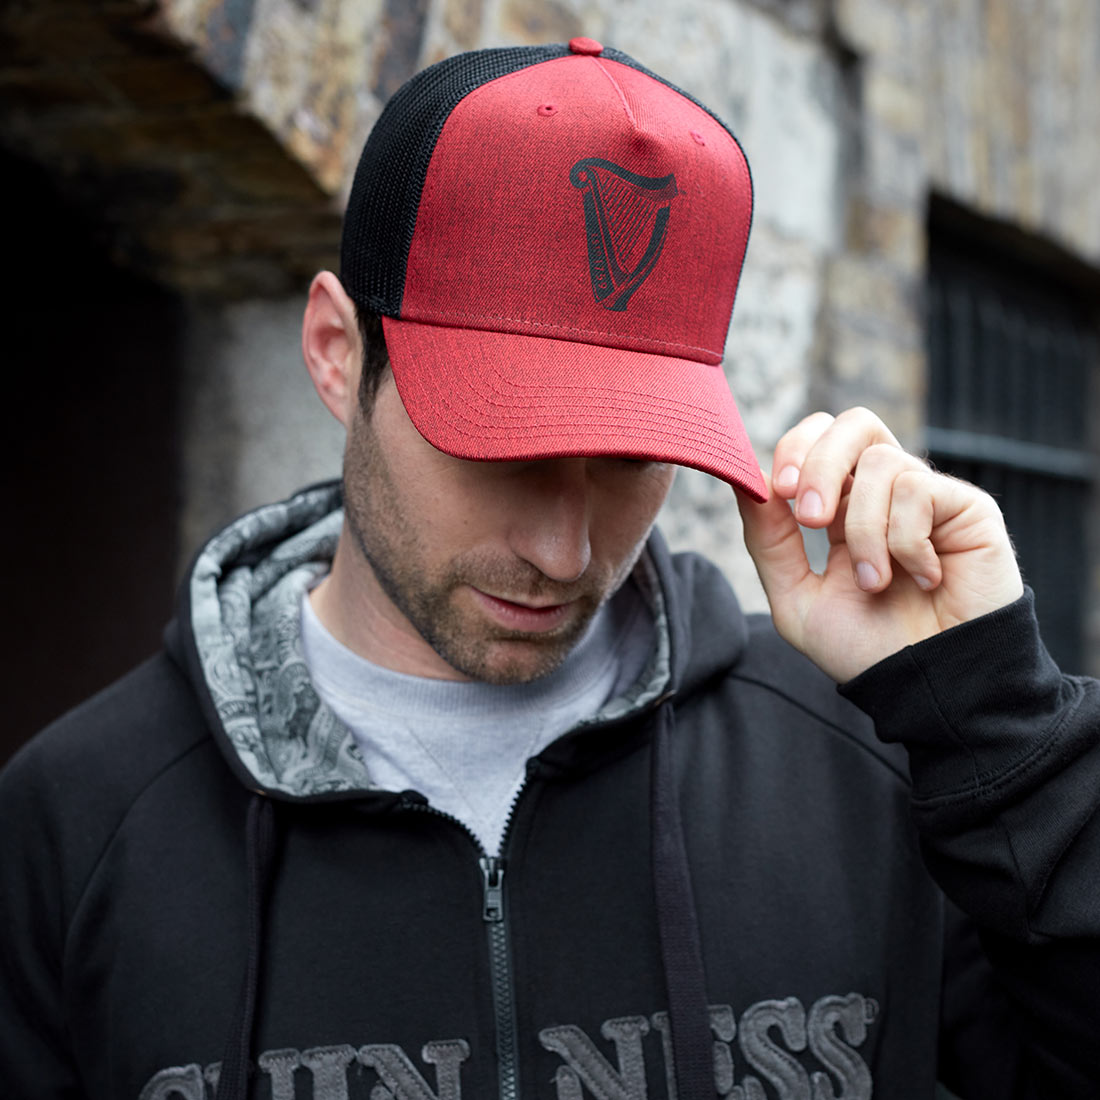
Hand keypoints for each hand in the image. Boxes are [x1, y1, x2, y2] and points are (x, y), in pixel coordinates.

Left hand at [736, 408, 1023, 682]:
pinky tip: (923, 578)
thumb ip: (768, 539)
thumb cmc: (866, 649)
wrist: (928, 689)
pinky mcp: (967, 507)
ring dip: (865, 529)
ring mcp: (928, 497)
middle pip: (854, 424)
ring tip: (875, 582)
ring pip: (881, 463)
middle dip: (821, 462)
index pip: (818, 440)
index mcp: (843, 508)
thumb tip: (742, 478)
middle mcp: (886, 495)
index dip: (796, 448)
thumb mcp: (795, 597)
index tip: (781, 490)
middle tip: (811, 518)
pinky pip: (919, 489)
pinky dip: (906, 541)